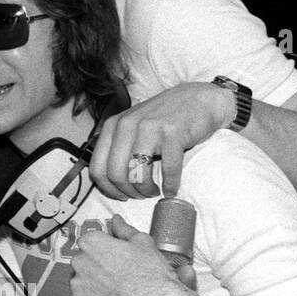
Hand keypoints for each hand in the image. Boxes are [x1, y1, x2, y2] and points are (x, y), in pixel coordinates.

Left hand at [70, 214, 200, 295]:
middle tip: (120, 275)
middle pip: (86, 261)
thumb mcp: (143, 243)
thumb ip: (124, 229)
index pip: (92, 241)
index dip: (107, 249)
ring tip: (118, 290)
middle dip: (99, 266)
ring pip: (84, 280)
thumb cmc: (151, 275)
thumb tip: (117, 221)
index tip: (118, 257)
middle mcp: (79, 261)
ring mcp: (77, 284)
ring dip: (95, 283)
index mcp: (91, 242)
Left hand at [90, 83, 233, 199]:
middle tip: (140, 195)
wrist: (199, 100)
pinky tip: (171, 189)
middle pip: (116, 174)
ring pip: (138, 174)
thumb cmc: (163, 119)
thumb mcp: (132, 126)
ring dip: (147, 190)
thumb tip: (108, 181)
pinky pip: (168, 170)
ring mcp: (149, 128)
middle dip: (128, 191)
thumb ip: (117, 146)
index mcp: (112, 126)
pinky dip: (170, 185)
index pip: (97, 168)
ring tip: (154, 192)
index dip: (108, 188)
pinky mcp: (173, 133)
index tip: (121, 195)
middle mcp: (126, 125)